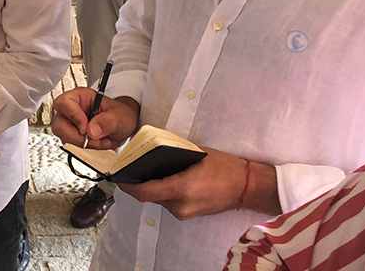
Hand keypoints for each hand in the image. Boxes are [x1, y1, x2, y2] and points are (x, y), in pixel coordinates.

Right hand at [51, 88, 138, 149]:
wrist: (124, 126)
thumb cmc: (120, 115)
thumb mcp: (119, 115)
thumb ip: (107, 121)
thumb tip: (92, 130)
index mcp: (80, 97)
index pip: (64, 103)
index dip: (72, 116)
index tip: (85, 128)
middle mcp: (72, 111)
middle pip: (59, 125)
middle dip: (77, 137)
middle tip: (94, 140)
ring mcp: (71, 126)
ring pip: (64, 138)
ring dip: (83, 145)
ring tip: (101, 142)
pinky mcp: (74, 138)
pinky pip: (73, 148)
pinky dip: (86, 150)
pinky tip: (98, 145)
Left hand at [118, 147, 271, 219]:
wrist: (247, 186)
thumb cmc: (223, 166)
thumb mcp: (195, 154)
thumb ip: (172, 155)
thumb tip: (151, 151)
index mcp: (180, 189)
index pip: (144, 192)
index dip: (127, 186)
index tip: (117, 177)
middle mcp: (180, 205)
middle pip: (149, 196)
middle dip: (138, 184)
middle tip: (131, 169)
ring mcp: (184, 213)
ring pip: (158, 200)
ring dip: (152, 188)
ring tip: (149, 172)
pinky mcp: (189, 214)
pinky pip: (169, 203)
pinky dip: (164, 192)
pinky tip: (165, 180)